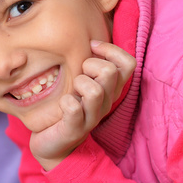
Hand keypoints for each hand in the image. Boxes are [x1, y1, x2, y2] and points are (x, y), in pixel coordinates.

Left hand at [30, 40, 135, 168]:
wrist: (54, 144)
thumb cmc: (68, 106)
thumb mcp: (82, 81)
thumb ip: (91, 63)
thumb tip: (92, 38)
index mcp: (112, 89)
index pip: (128, 63)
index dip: (110, 50)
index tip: (91, 48)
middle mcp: (107, 102)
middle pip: (110, 72)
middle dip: (90, 66)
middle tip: (78, 74)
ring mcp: (92, 117)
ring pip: (95, 90)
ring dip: (78, 84)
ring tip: (71, 91)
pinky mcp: (75, 129)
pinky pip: (73, 108)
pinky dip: (66, 102)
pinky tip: (62, 105)